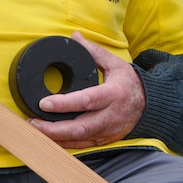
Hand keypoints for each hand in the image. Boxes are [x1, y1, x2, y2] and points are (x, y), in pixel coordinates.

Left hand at [27, 31, 144, 148]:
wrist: (149, 105)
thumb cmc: (130, 83)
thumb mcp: (115, 63)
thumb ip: (93, 51)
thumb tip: (75, 37)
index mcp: (113, 94)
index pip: (86, 100)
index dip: (64, 104)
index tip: (44, 103)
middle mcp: (110, 116)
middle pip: (80, 126)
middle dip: (54, 128)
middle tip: (32, 122)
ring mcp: (108, 130)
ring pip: (80, 139)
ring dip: (55, 137)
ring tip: (35, 130)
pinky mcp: (105, 140)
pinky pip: (83, 145)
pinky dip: (65, 144)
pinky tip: (49, 140)